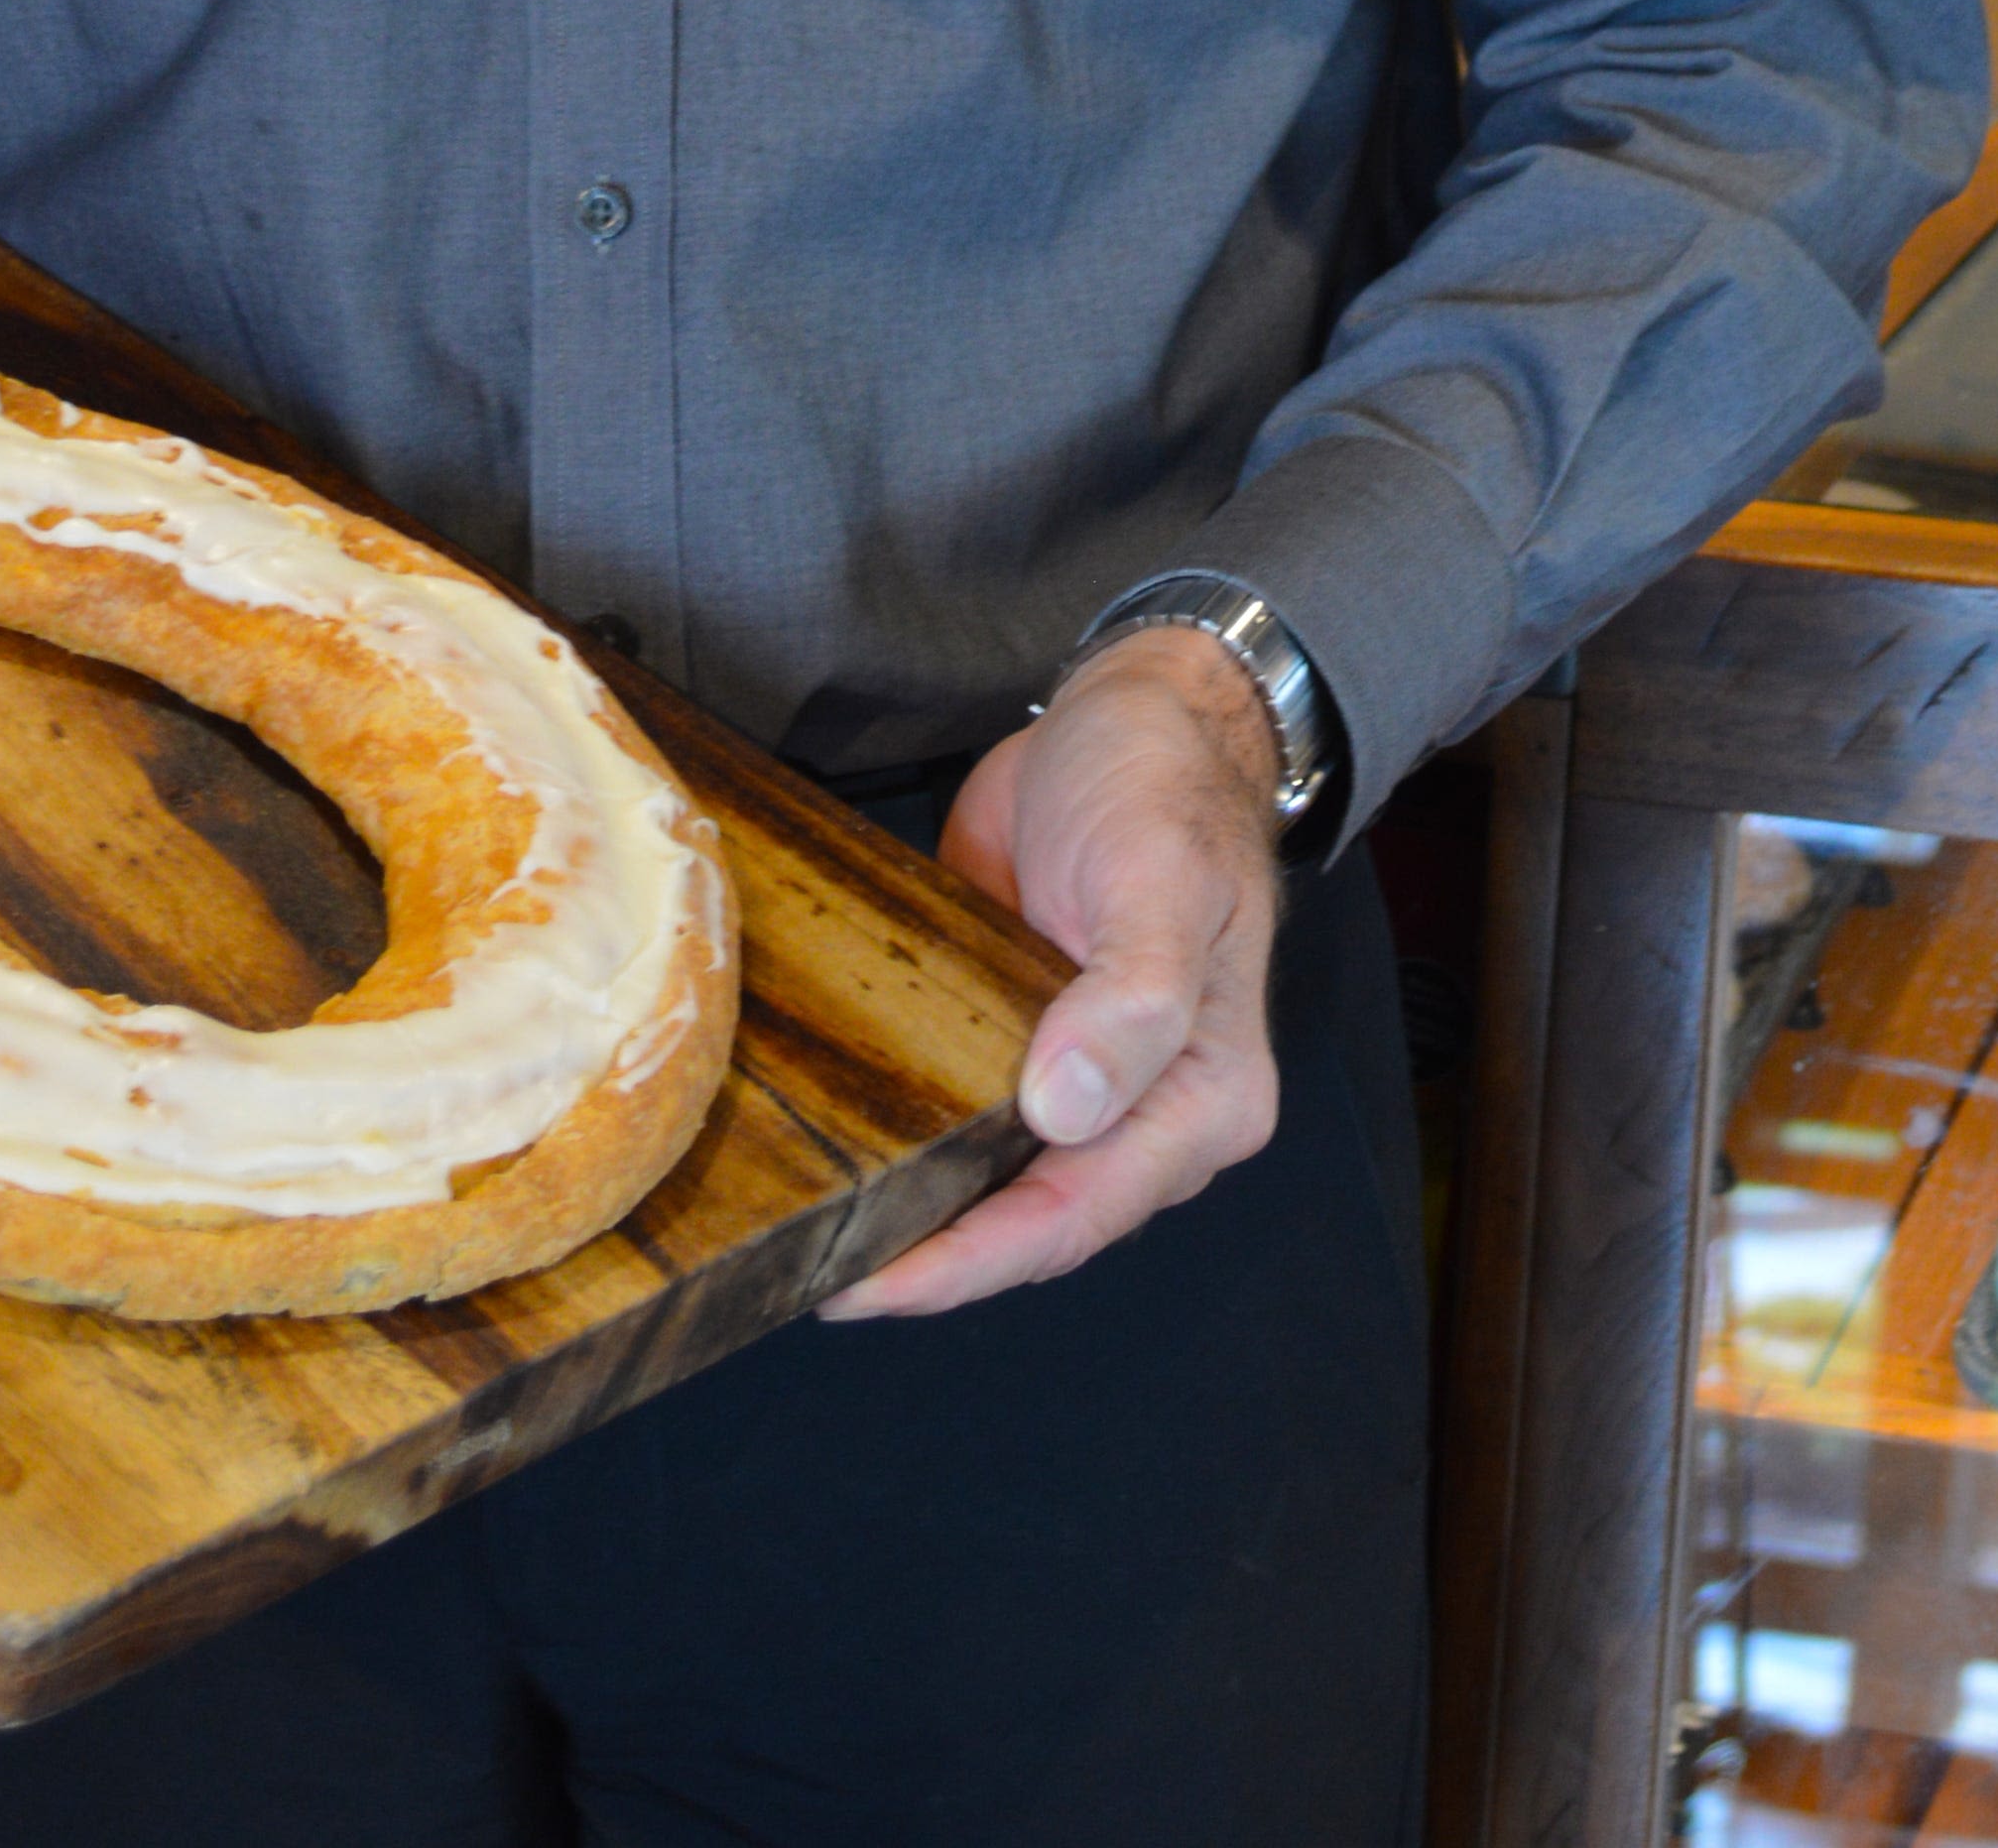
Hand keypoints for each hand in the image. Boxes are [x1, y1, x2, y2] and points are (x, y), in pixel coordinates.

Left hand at [821, 626, 1285, 1321]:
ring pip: (987, 1180)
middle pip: (1026, 1220)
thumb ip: (1132, 1001)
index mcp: (1201, 1100)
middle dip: (924, 1259)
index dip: (969, 1262)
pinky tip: (826, 1147)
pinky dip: (900, 1137)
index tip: (868, 1287)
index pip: (1075, 1214)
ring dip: (905, 1213)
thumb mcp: (1159, 879)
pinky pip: (959, 1110)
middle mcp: (1143, 1113)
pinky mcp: (1018, 1038)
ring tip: (796, 1241)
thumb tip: (1066, 1110)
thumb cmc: (1166, 787)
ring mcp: (1078, 1081)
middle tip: (801, 1276)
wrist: (1134, 711)